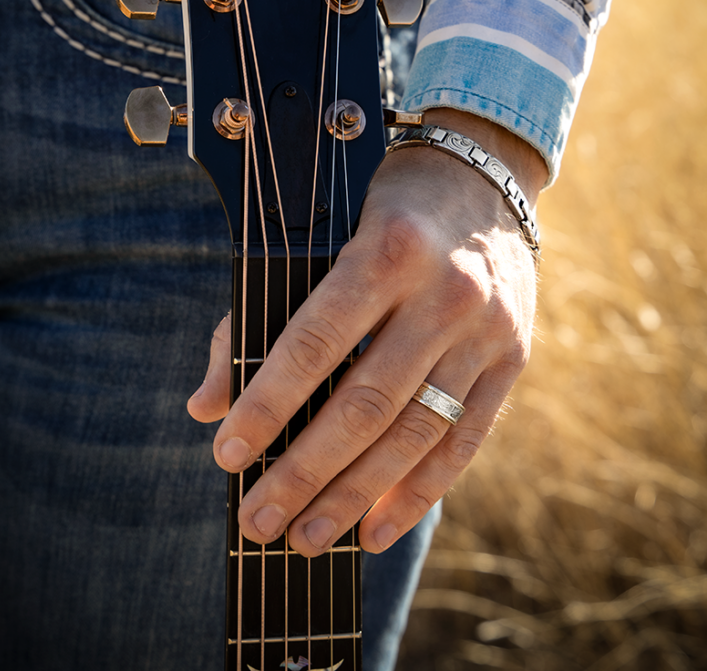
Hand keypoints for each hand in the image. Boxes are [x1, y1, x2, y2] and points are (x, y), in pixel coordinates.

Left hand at [188, 109, 545, 555]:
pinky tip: (375, 529)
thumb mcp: (320, 236)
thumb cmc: (384, 213)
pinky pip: (465, 441)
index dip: (269, 403)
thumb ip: (258, 317)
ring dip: (356, 496)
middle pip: (368, 403)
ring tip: (306, 537)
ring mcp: (487, 331)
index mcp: (386, 251)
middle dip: (306, 471)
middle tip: (258, 519)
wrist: (485, 182)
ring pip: (416, 434)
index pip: (317, 342)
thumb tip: (207, 404)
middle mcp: (445, 293)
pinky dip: (419, 493)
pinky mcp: (513, 359)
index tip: (227, 452)